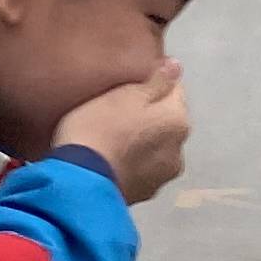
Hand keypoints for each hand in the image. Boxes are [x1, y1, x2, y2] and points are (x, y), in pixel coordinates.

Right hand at [55, 61, 188, 203]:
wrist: (80, 183)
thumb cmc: (100, 128)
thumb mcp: (125, 94)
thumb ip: (156, 80)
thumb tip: (177, 66)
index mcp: (179, 120)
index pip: (174, 89)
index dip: (151, 84)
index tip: (127, 86)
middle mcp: (180, 151)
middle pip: (166, 121)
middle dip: (149, 115)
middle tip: (116, 111)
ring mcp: (163, 177)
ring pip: (156, 148)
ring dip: (143, 142)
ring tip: (113, 138)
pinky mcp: (144, 194)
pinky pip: (142, 169)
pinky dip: (132, 163)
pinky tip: (112, 160)